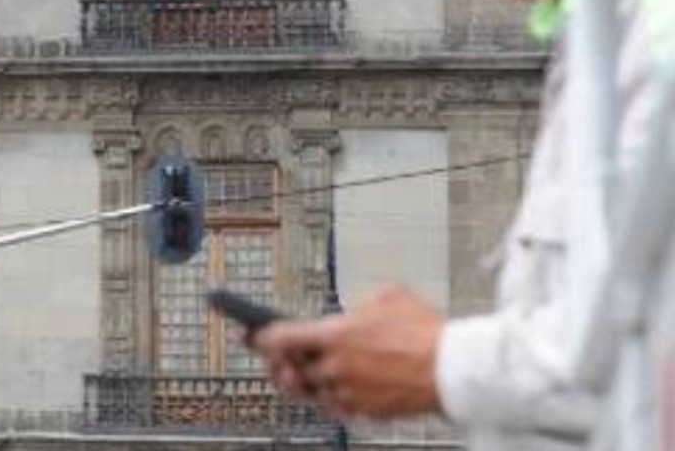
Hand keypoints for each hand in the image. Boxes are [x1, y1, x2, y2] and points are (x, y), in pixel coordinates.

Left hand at [255, 285, 445, 419]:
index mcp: (333, 336)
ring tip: (304, 371)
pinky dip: (332, 397)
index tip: (251, 335)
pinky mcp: (366, 412)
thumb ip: (359, 304)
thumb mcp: (388, 296)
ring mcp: (349, 393)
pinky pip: (337, 406)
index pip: (278, 338)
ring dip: (305, 381)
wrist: (456, 370)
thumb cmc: (427, 333)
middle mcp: (335, 367)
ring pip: (312, 390)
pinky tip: (334, 386)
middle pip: (289, 368)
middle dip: (280, 362)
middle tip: (276, 356)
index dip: (260, 337)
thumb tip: (355, 311)